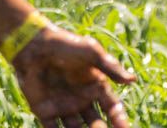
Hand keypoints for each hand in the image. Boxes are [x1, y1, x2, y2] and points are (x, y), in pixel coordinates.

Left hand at [14, 25, 135, 127]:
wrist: (34, 46)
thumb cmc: (65, 45)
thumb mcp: (91, 52)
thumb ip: (110, 68)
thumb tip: (132, 80)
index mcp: (96, 86)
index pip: (112, 108)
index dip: (119, 120)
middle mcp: (82, 100)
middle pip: (96, 124)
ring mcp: (63, 107)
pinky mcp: (45, 112)